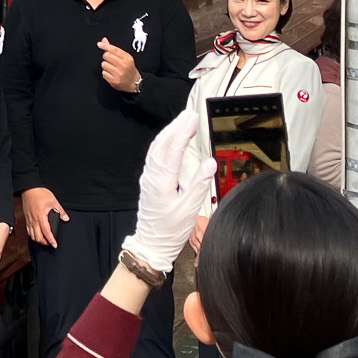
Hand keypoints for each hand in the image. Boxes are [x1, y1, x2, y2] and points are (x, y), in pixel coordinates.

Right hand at [22, 187, 68, 246]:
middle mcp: (34, 220)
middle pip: (37, 237)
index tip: (55, 245)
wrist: (29, 188)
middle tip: (50, 242)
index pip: (46, 232)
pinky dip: (33, 235)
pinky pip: (28, 230)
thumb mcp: (53, 201)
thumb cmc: (40, 193)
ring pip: (32, 235)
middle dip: (44, 242)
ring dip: (38, 239)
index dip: (51, 240)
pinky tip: (37, 233)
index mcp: (41, 216)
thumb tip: (66, 218)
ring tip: (45, 239)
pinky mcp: (26, 218)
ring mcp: (29, 220)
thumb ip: (60, 211)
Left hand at [98, 39, 139, 93]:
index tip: (99, 44)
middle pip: (107, 56)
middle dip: (106, 57)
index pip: (114, 50)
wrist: (134, 82)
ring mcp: (118, 74)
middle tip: (111, 60)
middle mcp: (123, 66)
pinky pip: (103, 73)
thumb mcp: (125, 57)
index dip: (105, 46)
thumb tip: (104, 40)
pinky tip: (112, 74)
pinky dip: (106, 73)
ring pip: (104, 64)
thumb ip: (114, 49)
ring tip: (112, 68)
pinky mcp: (114, 81)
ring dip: (106, 65)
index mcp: (127, 58)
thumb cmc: (129, 68)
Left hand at [123, 109, 216, 274]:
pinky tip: (170, 139)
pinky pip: (154, 155)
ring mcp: (148, 177)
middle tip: (190, 113)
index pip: (173, 149)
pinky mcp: (149, 181)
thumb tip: (209, 162)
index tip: (193, 118)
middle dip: (176, 126)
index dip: (183, 131)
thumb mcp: (189, 210)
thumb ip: (198, 184)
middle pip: (163, 143)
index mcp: (162, 181)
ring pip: (157, 147)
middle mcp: (152, 175)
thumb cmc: (170, 230)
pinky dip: (164, 142)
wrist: (151, 244)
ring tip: (182, 121)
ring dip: (169, 132)